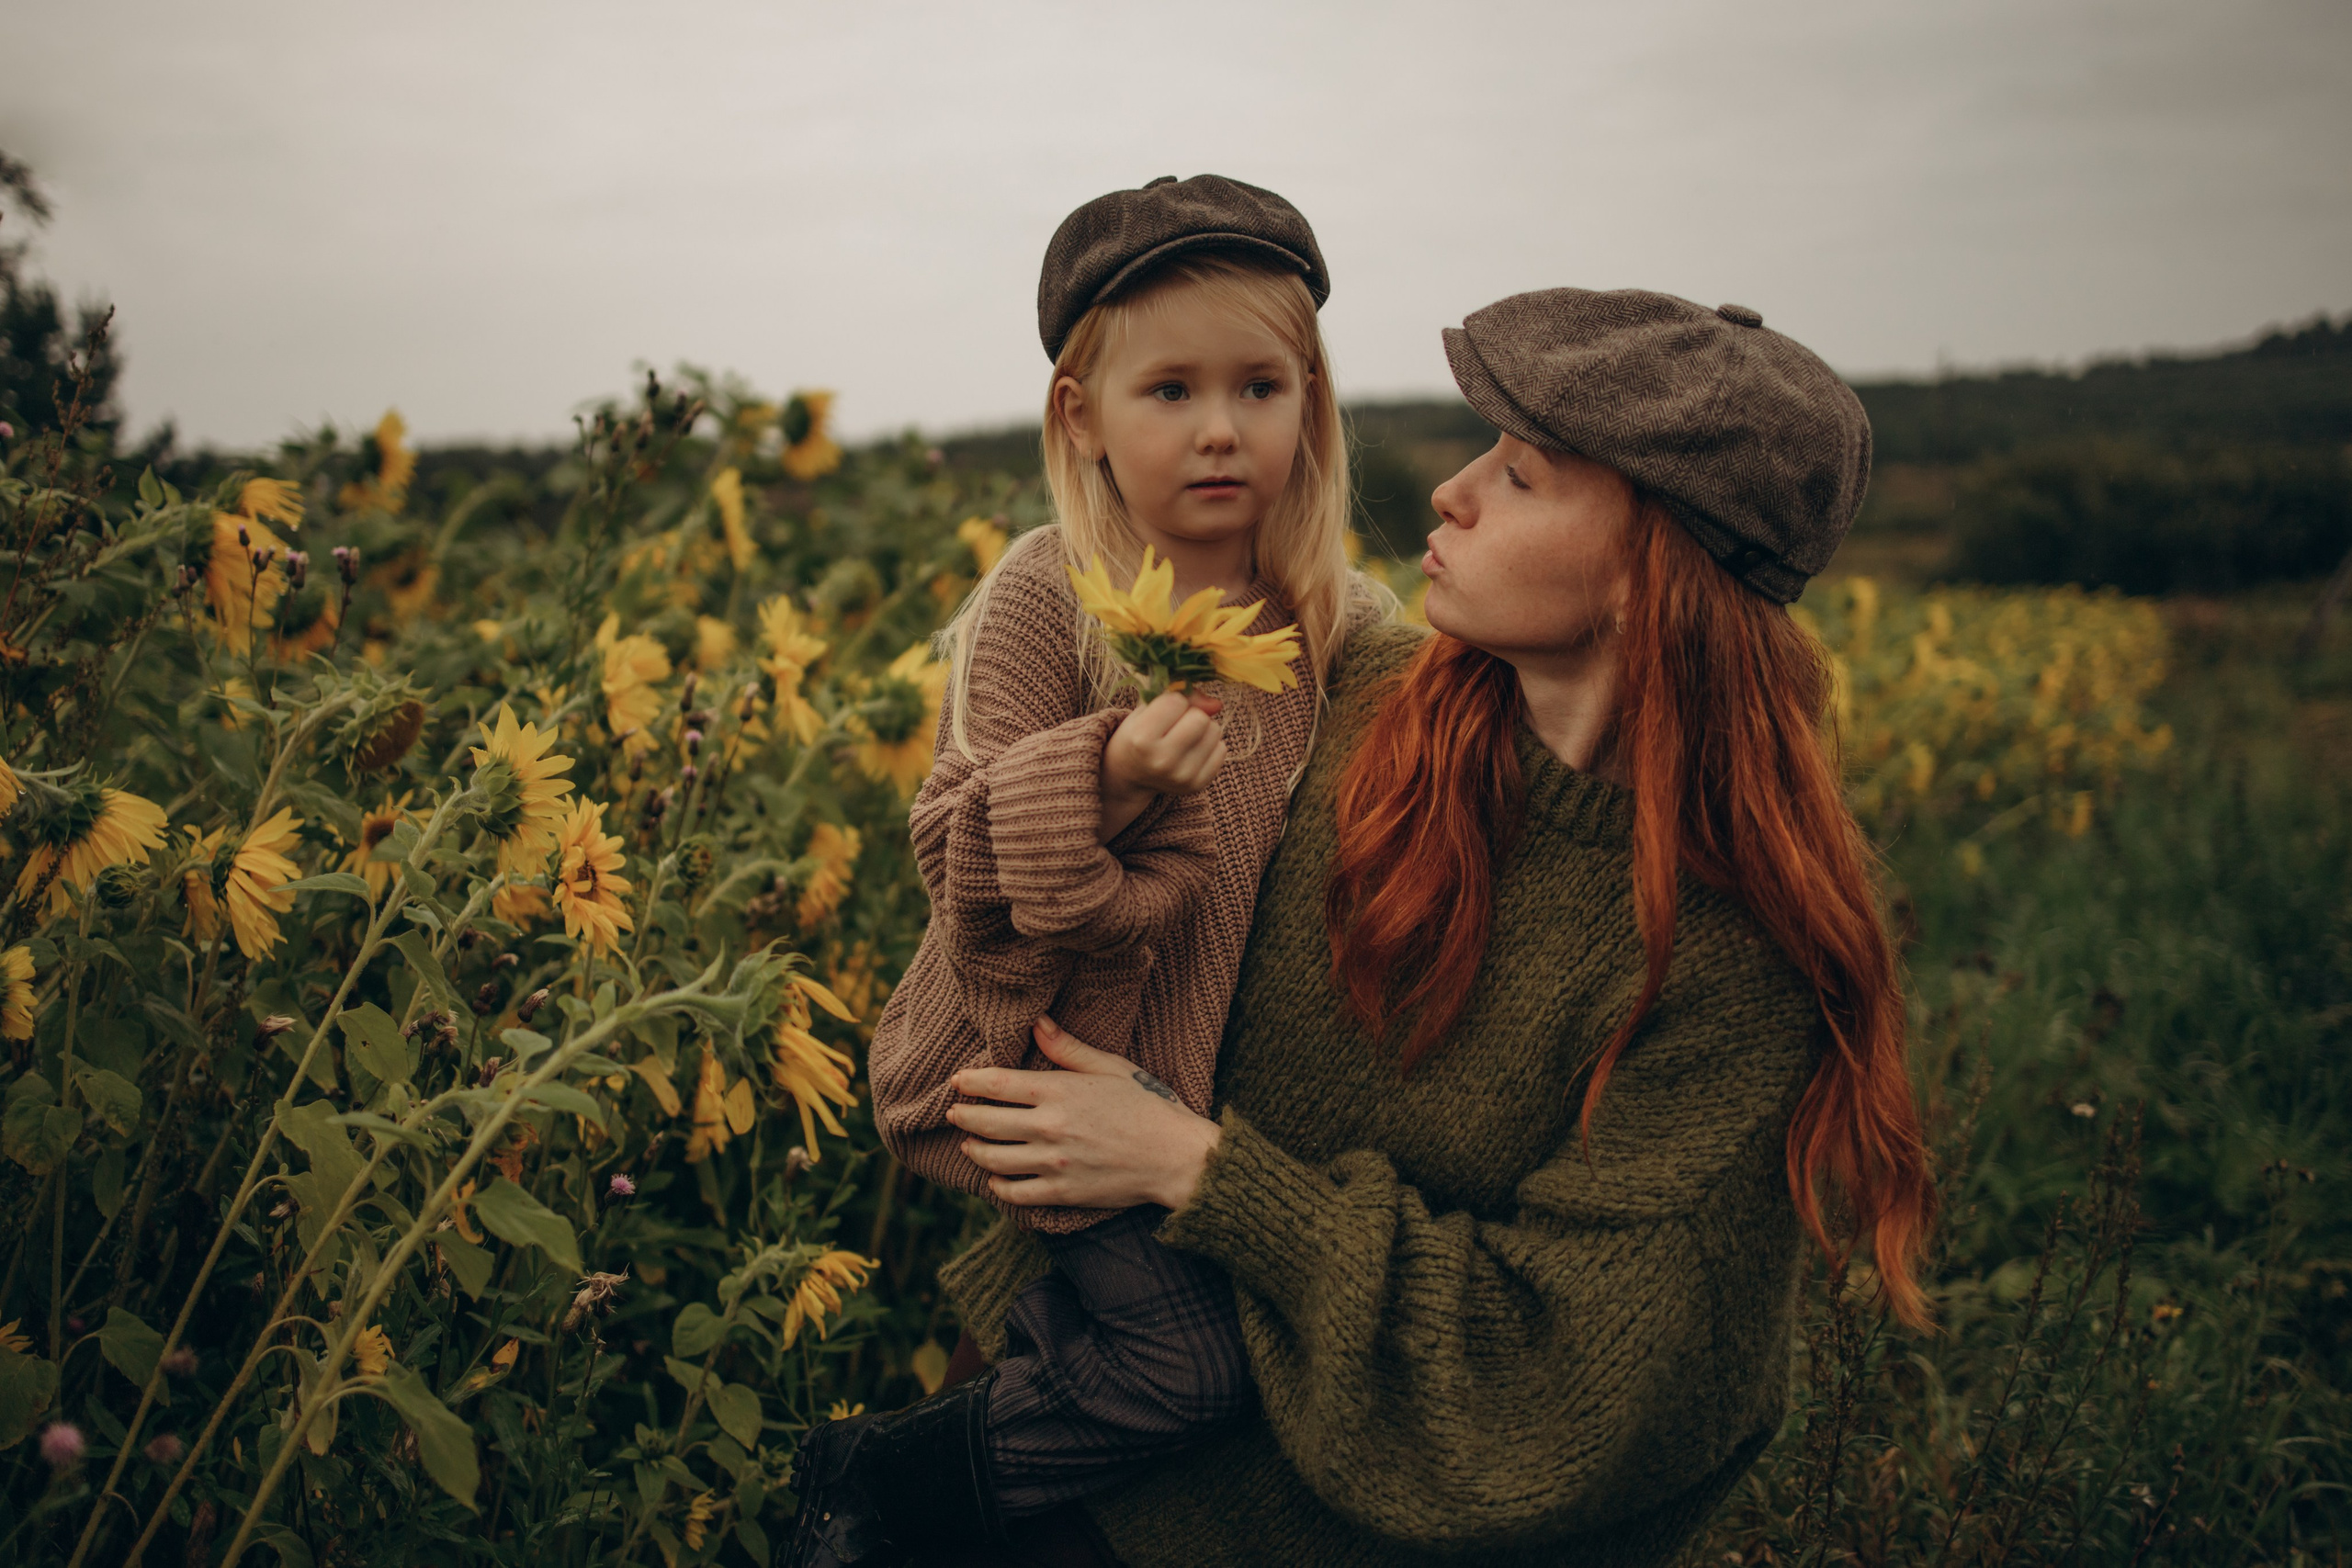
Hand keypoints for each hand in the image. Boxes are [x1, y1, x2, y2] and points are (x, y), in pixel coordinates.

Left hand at [946, 1018, 1221, 1211]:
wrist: (1175, 1157)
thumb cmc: (1147, 1106)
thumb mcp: (1110, 1067)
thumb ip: (1068, 1048)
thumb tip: (1036, 1023)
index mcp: (1060, 1091)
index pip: (997, 1084)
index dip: (970, 1082)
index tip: (958, 1081)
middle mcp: (1050, 1126)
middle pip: (986, 1122)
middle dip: (963, 1116)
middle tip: (954, 1112)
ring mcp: (1053, 1162)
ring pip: (994, 1159)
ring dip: (974, 1150)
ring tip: (969, 1144)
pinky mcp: (1061, 1192)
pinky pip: (1015, 1194)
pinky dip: (998, 1187)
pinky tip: (996, 1179)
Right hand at [1099, 690, 1224, 842]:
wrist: (1129, 775)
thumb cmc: (1138, 734)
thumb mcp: (1147, 709)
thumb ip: (1182, 696)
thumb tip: (1217, 704)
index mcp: (1142, 738)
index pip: (1177, 701)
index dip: (1172, 701)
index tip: (1162, 712)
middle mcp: (1162, 761)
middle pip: (1201, 719)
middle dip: (1192, 714)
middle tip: (1177, 724)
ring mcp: (1181, 776)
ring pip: (1215, 731)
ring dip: (1203, 729)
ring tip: (1183, 737)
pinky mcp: (1197, 785)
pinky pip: (1221, 750)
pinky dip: (1210, 746)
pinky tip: (1191, 751)